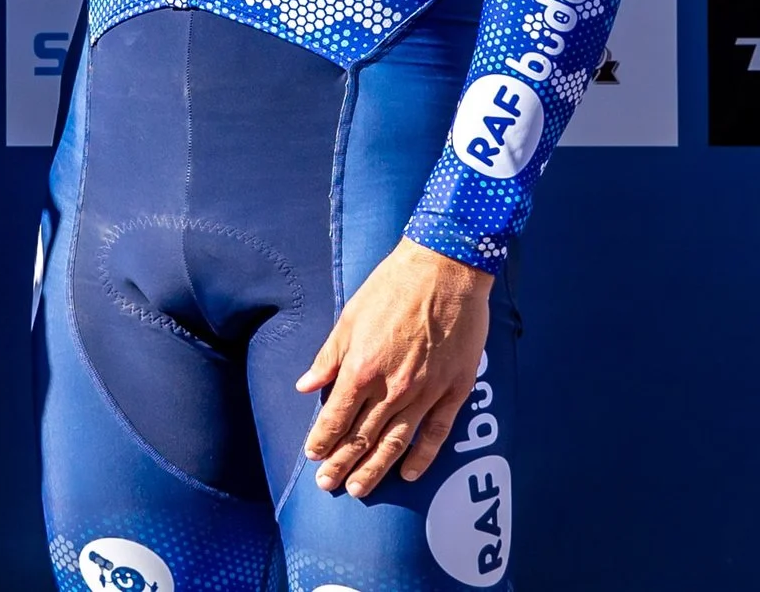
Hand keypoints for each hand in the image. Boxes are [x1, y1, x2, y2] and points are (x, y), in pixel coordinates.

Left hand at [297, 238, 494, 498]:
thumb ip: (328, 357)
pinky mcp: (454, 390)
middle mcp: (393, 388)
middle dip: (342, 463)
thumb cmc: (391, 287)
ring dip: (375, 469)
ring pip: (396, 443)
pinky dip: (422, 458)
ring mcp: (426, 392)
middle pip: (363, 437)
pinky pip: (436, 434)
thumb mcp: (349, 316)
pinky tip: (408, 474)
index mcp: (362, 367)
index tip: (312, 456)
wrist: (444, 269)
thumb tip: (306, 387)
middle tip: (328, 485)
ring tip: (358, 490)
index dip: (323, 439)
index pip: (337, 416)